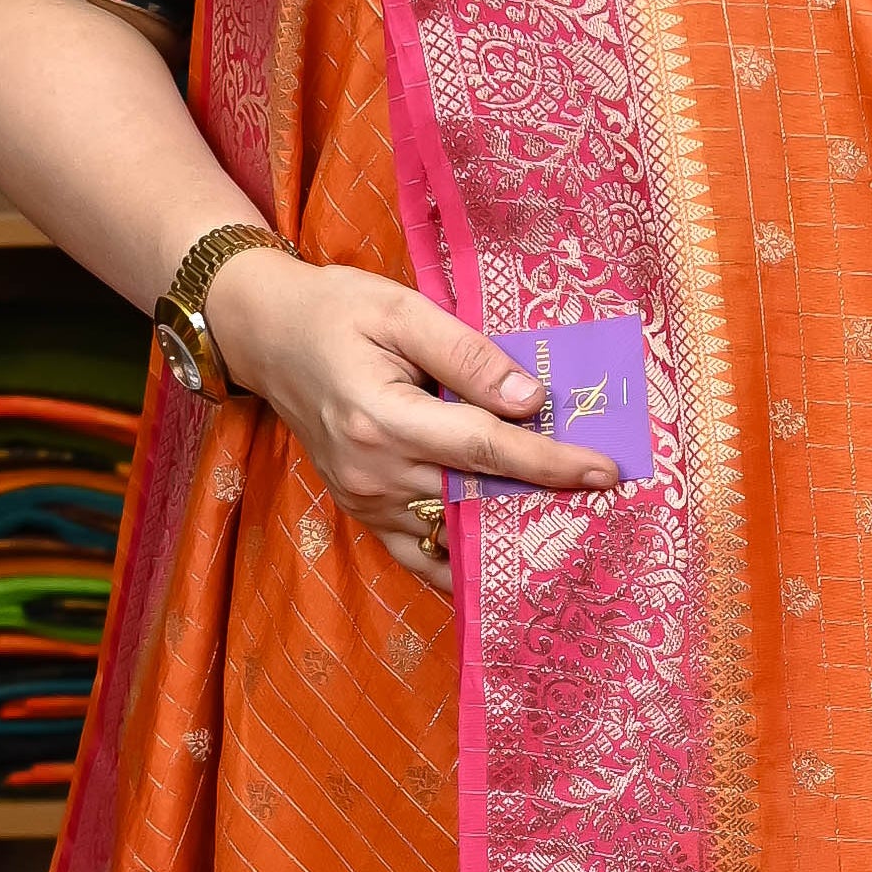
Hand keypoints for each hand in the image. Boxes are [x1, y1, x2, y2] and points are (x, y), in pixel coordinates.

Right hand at [202, 248, 620, 589]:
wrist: (266, 335)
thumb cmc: (335, 311)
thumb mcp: (402, 310)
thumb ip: (468, 356)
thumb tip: (531, 402)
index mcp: (383, 417)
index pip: (487, 450)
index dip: (550, 463)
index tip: (605, 471)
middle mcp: (373, 471)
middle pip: (477, 495)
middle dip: (543, 499)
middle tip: (604, 503)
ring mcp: (364, 500)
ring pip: (454, 531)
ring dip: (510, 531)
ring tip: (571, 528)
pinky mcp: (362, 512)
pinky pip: (420, 555)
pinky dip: (465, 560)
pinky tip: (508, 558)